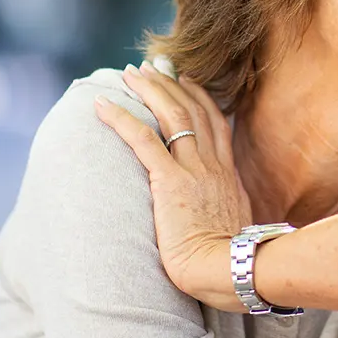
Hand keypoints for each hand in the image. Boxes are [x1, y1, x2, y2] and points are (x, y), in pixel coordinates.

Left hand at [93, 61, 251, 311]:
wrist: (229, 270)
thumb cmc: (230, 263)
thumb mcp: (235, 228)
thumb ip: (227, 212)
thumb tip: (224, 217)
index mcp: (228, 176)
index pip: (216, 124)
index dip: (200, 99)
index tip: (187, 81)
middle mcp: (213, 166)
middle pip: (193, 111)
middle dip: (171, 85)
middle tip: (152, 67)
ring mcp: (194, 171)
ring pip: (172, 116)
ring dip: (150, 91)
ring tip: (130, 75)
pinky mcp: (171, 182)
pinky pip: (143, 140)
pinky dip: (121, 119)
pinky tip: (102, 105)